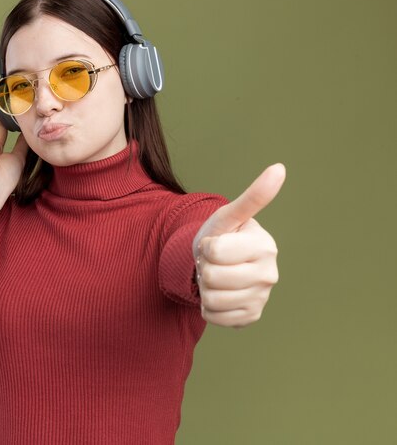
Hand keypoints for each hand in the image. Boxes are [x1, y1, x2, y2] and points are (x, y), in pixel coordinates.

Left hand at [192, 163, 285, 328]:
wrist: (216, 264)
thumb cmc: (223, 235)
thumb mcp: (229, 216)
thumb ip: (253, 197)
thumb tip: (279, 168)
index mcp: (265, 246)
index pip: (215, 252)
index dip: (206, 247)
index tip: (215, 243)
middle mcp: (269, 275)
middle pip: (212, 277)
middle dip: (204, 267)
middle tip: (214, 262)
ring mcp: (261, 298)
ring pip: (211, 300)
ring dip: (205, 288)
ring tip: (216, 276)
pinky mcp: (251, 317)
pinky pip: (214, 317)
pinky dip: (208, 306)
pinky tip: (219, 293)